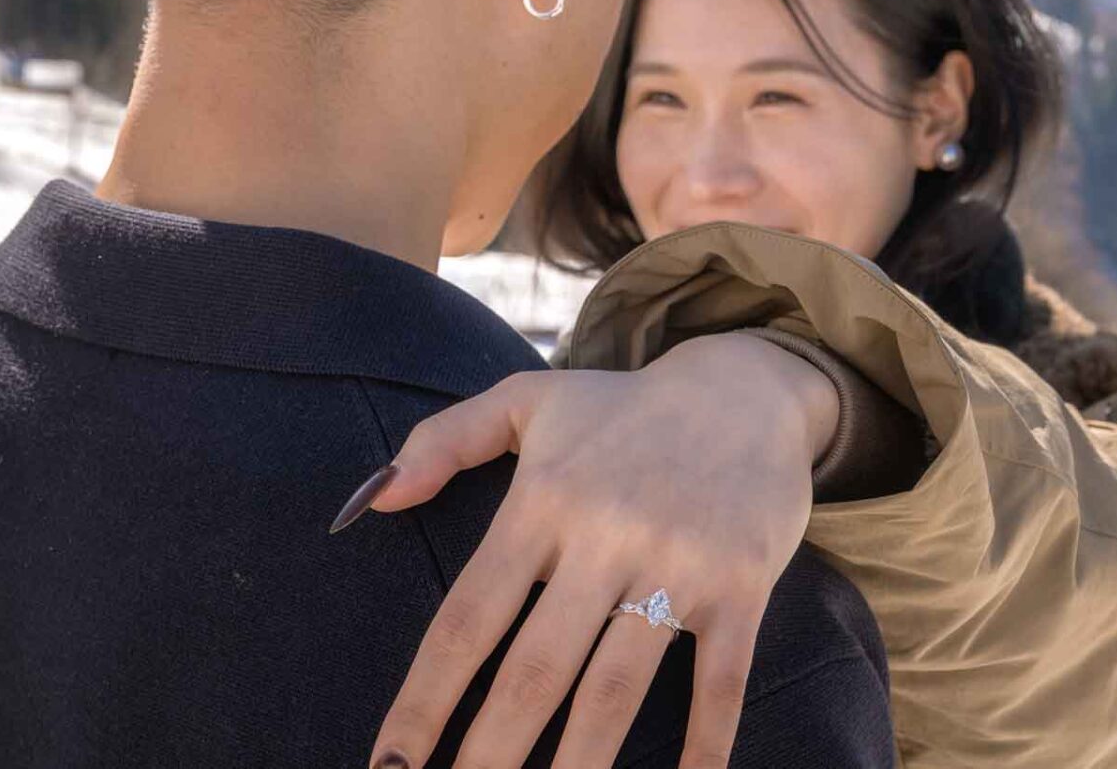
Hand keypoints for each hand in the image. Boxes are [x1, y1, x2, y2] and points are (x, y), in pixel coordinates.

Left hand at [351, 332, 840, 768]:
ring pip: (615, 689)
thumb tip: (368, 502)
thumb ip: (442, 442)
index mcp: (544, 499)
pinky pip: (719, 681)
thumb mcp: (526, 401)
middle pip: (534, 669)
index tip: (390, 764)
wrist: (748, 387)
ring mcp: (677, 564)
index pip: (469, 616)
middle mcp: (606, 534)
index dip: (425, 698)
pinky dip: (703, 745)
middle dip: (488, 755)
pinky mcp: (741, 586)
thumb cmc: (622, 408)